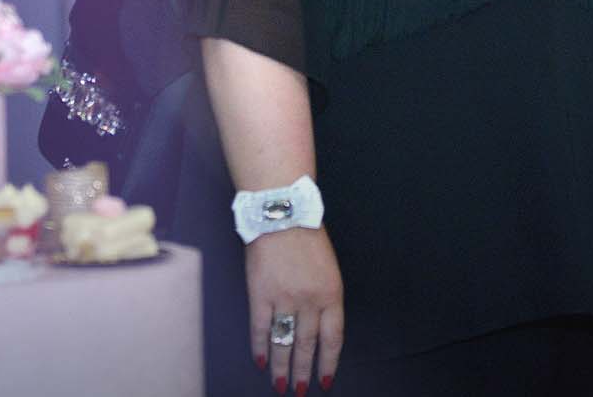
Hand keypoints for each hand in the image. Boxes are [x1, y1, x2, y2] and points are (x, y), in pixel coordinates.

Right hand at [246, 226, 343, 393]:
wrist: (282, 213)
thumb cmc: (307, 236)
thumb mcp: (328, 268)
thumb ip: (324, 297)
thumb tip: (316, 328)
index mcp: (332, 293)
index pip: (332, 338)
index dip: (327, 362)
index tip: (324, 380)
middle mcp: (310, 300)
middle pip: (307, 345)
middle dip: (304, 371)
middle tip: (300, 390)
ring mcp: (284, 299)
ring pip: (283, 342)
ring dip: (282, 366)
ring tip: (281, 384)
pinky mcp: (260, 294)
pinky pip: (260, 329)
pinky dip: (260, 347)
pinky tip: (261, 361)